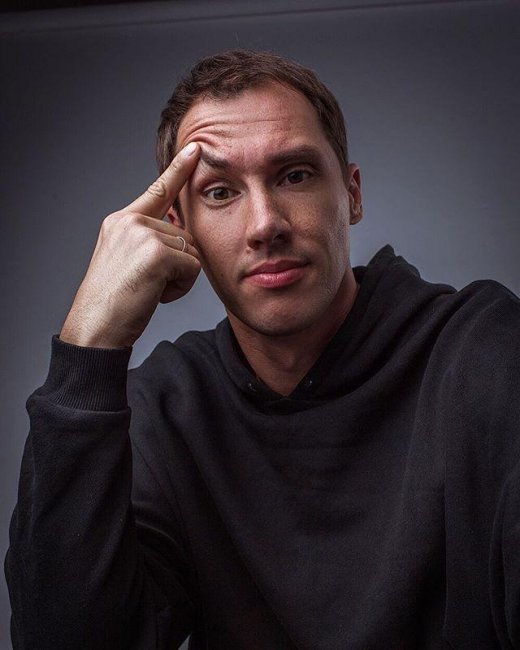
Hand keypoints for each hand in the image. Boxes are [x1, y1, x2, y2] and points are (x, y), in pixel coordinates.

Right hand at [60, 143, 200, 348]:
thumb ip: (151, 242)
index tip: (197, 148)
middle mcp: (131, 221)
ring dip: (180, 277)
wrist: (96, 327)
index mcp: (122, 221)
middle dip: (178, 264)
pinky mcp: (156, 253)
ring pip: (191, 251)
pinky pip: (193, 267)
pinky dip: (181, 287)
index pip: (157, 190)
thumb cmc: (114, 302)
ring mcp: (142, 235)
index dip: (179, 169)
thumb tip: (181, 238)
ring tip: (149, 289)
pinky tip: (155, 294)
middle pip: (185, 235)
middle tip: (148, 284)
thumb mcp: (128, 262)